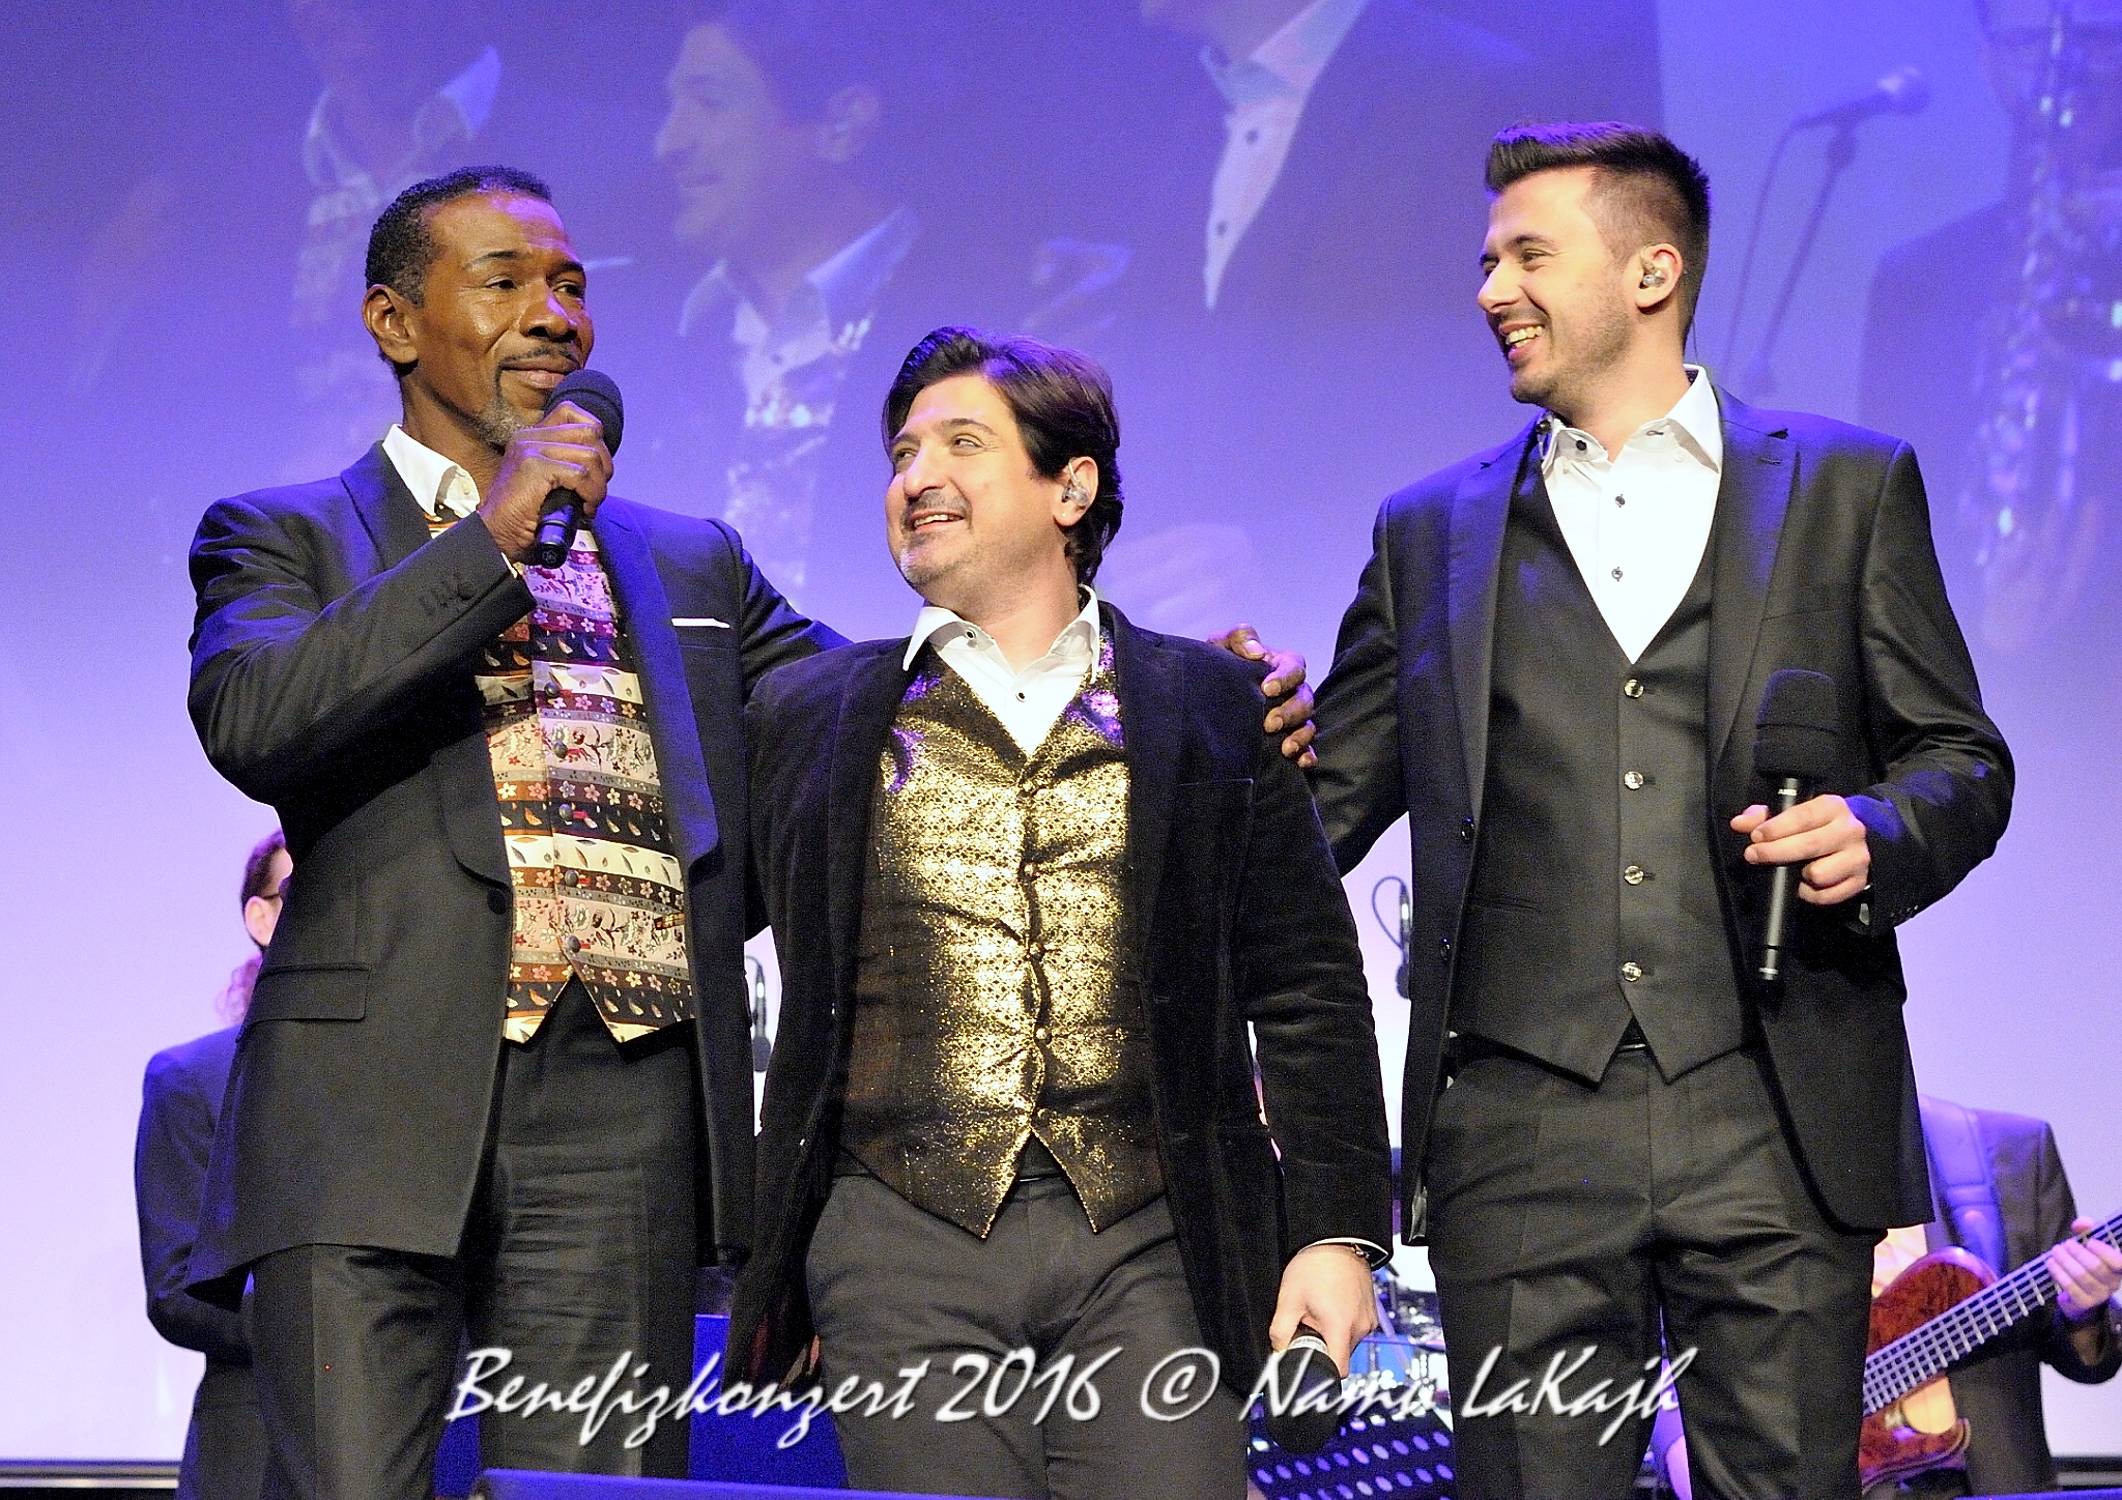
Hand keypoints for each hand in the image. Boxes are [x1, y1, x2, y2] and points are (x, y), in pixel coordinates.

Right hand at [475, 400, 612, 561]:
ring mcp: (530, 449)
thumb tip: (602, 466)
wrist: (494, 536)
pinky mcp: (533, 467)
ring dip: (599, 485)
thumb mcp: (547, 481)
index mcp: (532, 436)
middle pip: (591, 432)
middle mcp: (529, 436)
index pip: (573, 412)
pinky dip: (591, 494)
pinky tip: (583, 509)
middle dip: (604, 465)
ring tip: (589, 503)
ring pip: (591, 455)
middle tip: (595, 491)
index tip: (595, 468)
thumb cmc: (523, 517)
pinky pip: (581, 474)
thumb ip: (567, 464)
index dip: (595, 438)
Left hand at [1210, 623, 1316, 765]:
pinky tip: (1301, 762)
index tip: (1267, 689)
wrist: (1206, 690)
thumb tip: (1257, 652)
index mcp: (1281, 664)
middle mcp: (1292, 689)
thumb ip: (1239, 637)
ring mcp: (1292, 715)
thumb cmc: (1219, 662)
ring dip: (1300, 735)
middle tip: (1269, 724)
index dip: (1285, 678)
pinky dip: (1307, 754)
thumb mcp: (1222, 644)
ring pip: (1308, 723)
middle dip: (1290, 712)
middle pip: (1305, 698)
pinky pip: (1306, 746)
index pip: (1294, 666)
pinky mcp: (1288, 736)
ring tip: (1286, 748)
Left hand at [1267, 1244, 1376, 1374]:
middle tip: (1308, 1324)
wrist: (1337, 1239)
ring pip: (1347, 1341)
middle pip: (1341, 1355)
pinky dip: (1342, 1323)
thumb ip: (1281, 1331)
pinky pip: (1355, 1328)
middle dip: (1323, 1346)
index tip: (1309, 1361)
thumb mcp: (1289, 1299)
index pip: (1337, 1370)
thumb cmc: (1315, 1265)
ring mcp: (1368, 1319)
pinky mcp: (1371, 1311)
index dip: (1321, 1370)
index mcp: (1340, 1327)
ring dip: (1332, 1334)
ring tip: (1320, 1310)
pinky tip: (1331, 1305)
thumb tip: (1278, 1351)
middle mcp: (1360, 1327)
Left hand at [1729, 793, 1869, 905]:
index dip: (1776, 828)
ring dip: (1796, 876)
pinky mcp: (1860, 881)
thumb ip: (1763, 816)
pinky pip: (1827, 896)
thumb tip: (1739, 823)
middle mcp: (1850, 831)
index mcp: (1833, 807)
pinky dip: (1809, 894)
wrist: (1857, 839)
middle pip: (1809, 845)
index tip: (1755, 836)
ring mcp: (1858, 857)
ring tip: (1789, 870)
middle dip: (1775, 852)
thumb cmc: (1815, 824)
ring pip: (1819, 874)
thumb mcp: (1792, 812)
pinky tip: (1802, 884)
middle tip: (1753, 855)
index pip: (1803, 817)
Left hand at [2050, 1219, 2121, 1321]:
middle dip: (2077, 1253)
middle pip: (2096, 1267)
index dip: (2105, 1251)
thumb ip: (2087, 1230)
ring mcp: (2100, 1295)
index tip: (2090, 1242)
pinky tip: (2051, 1263)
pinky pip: (2070, 1287)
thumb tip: (2080, 1224)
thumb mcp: (2089, 1244)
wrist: (2077, 1291)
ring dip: (2065, 1261)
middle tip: (2065, 1244)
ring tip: (2056, 1251)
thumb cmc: (2086, 1262)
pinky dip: (2058, 1272)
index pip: (2119, 1262)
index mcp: (2118, 1268)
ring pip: (2081, 1276)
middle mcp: (2113, 1283)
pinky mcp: (2084, 1302)